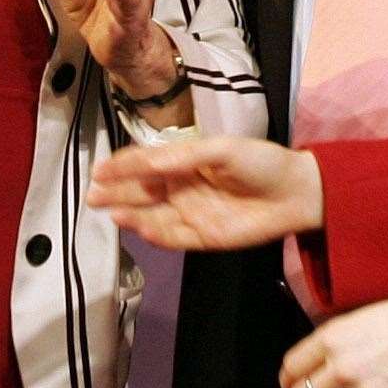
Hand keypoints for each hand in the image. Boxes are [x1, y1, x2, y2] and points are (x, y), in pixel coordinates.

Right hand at [88, 137, 323, 248]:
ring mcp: (191, 213)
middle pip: (143, 191)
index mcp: (187, 161)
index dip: (124, 165)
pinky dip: (152, 233)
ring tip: (107, 209)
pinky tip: (136, 225)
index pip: (148, 163)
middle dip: (118, 191)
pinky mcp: (202, 237)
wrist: (295, 193)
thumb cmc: (262, 162)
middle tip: (92, 194)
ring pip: (152, 215)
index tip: (100, 169)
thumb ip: (185, 157)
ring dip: (130, 212)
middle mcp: (184, 187)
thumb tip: (150, 163)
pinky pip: (171, 236)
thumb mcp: (223, 150)